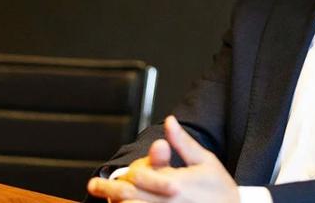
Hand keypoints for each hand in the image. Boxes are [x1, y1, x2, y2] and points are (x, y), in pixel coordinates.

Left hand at [87, 115, 239, 202]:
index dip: (129, 174)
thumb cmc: (221, 189)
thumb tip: (169, 121)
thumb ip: (182, 143)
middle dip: (109, 191)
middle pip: (129, 197)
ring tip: (108, 200)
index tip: (119, 174)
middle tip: (93, 186)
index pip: (140, 177)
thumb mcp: (205, 161)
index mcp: (176, 183)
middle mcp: (167, 202)